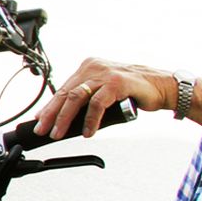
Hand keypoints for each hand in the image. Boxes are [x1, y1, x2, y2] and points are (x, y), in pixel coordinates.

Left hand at [34, 57, 174, 139]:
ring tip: (58, 133)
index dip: (49, 106)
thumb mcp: (106, 92)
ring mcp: (105, 74)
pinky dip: (90, 120)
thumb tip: (68, 121)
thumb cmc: (133, 91)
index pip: (63, 89)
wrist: (162, 87)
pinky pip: (97, 103)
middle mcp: (94, 68)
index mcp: (88, 68)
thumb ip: (88, 100)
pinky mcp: (117, 82)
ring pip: (76, 97)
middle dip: (51, 114)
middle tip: (43, 130)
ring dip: (65, 118)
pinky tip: (87, 132)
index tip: (39, 120)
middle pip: (66, 93)